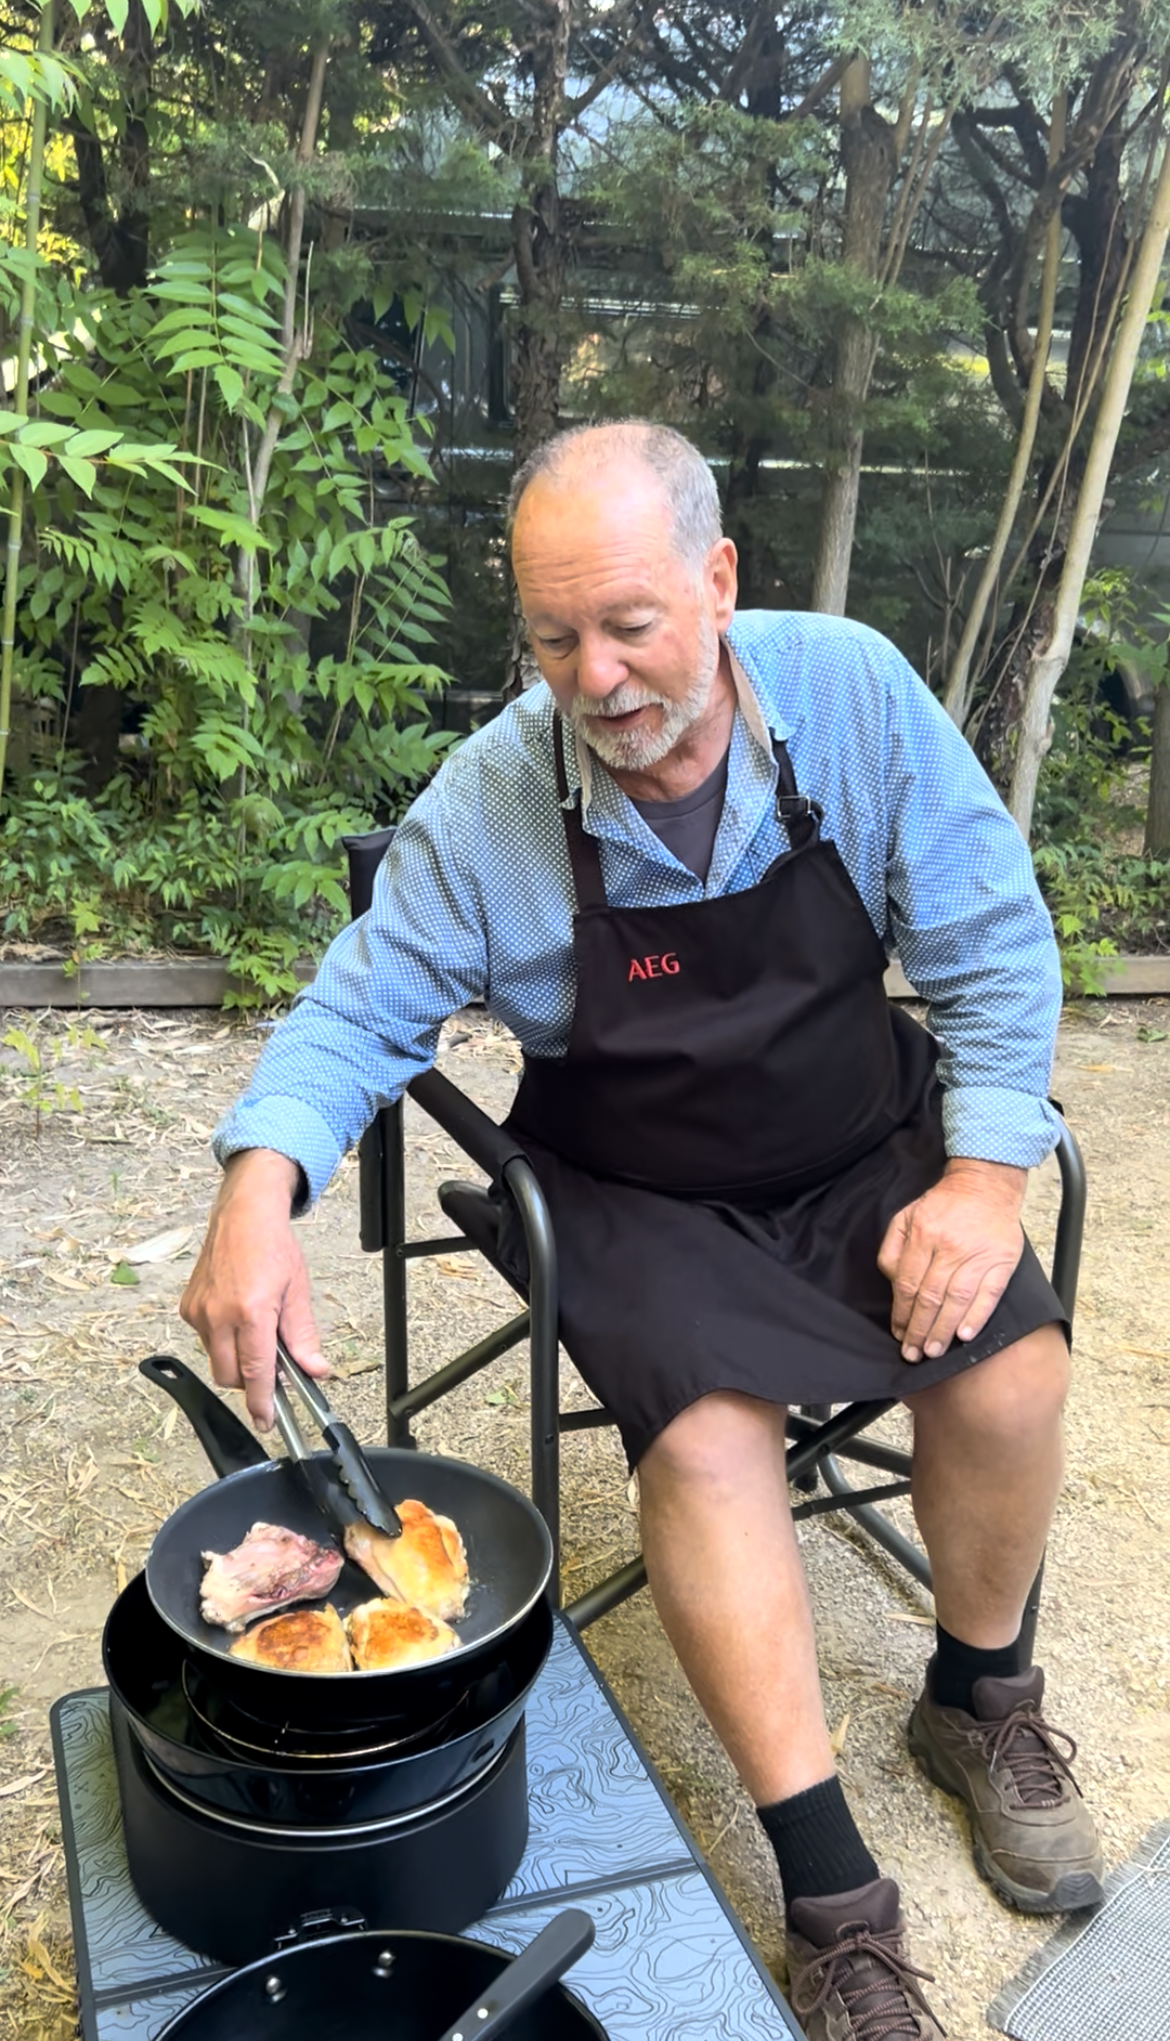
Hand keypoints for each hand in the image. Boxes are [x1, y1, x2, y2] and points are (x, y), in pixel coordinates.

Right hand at [180, 1148, 329, 1429]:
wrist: (242, 1214)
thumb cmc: (273, 1247)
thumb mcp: (298, 1290)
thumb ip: (303, 1336)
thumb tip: (315, 1371)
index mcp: (251, 1311)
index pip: (255, 1372)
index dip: (262, 1403)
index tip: (267, 1422)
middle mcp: (219, 1315)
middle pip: (230, 1376)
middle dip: (250, 1382)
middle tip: (273, 1369)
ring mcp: (199, 1311)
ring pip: (216, 1360)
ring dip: (236, 1360)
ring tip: (257, 1333)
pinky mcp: (188, 1307)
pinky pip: (206, 1340)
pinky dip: (222, 1340)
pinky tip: (237, 1318)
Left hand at [877, 1158, 1026, 1362]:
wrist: (986, 1185)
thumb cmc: (942, 1205)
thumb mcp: (905, 1215)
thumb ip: (893, 1248)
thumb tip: (892, 1282)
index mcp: (922, 1235)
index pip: (908, 1283)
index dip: (902, 1313)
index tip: (899, 1334)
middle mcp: (949, 1246)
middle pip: (930, 1296)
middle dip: (919, 1329)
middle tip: (913, 1353)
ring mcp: (977, 1255)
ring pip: (957, 1299)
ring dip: (944, 1329)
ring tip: (934, 1351)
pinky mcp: (1002, 1260)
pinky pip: (989, 1293)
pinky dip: (977, 1316)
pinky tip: (965, 1335)